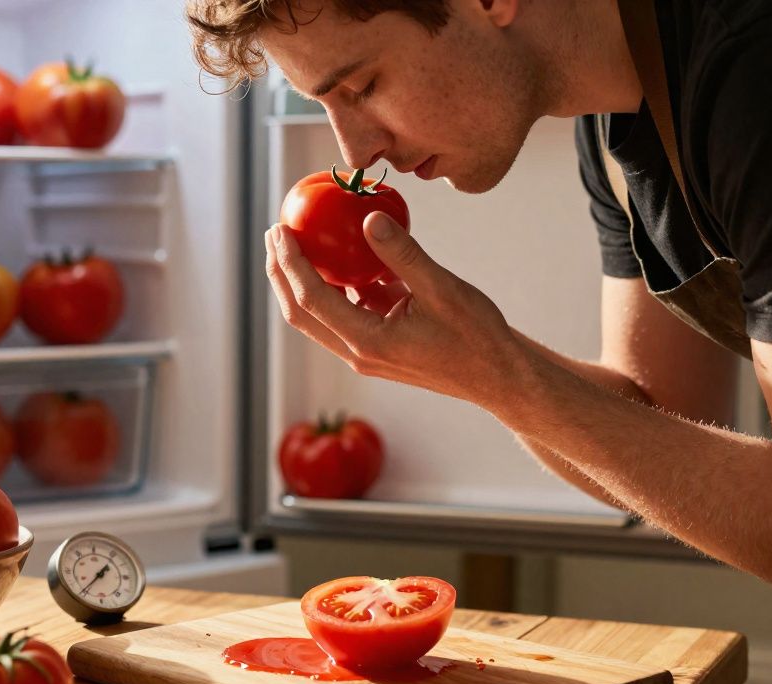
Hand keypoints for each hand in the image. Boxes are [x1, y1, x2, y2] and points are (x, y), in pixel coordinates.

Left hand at [265, 212, 523, 404]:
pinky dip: (334, 287)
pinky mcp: (376, 347)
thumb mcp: (442, 289)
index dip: (291, 263)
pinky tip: (339, 257)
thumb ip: (403, 254)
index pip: (313, 299)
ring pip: (318, 317)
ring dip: (301, 281)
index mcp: (369, 342)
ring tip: (295, 242)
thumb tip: (368, 218)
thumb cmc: (476, 336)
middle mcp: (358, 352)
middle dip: (281, 273)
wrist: (496, 376)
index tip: (280, 230)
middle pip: (302, 312)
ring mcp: (365, 353)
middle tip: (275, 233)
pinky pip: (344, 314)